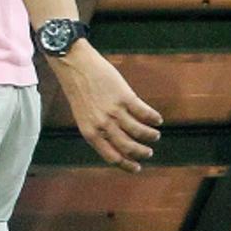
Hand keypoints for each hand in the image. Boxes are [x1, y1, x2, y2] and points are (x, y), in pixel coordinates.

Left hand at [49, 41, 162, 172]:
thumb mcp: (82, 113)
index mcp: (89, 131)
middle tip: (148, 152)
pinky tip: (157, 119)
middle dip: (142, 153)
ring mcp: (114, 111)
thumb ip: (96, 128)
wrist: (73, 63)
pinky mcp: (124, 96)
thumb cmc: (77, 87)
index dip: (127, 165)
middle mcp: (102, 125)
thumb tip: (115, 141)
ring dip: (150, 136)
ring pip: (140, 132)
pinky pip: (145, 113)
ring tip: (154, 135)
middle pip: (129, 148)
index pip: (111, 157)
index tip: (137, 167)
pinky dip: (154, 118)